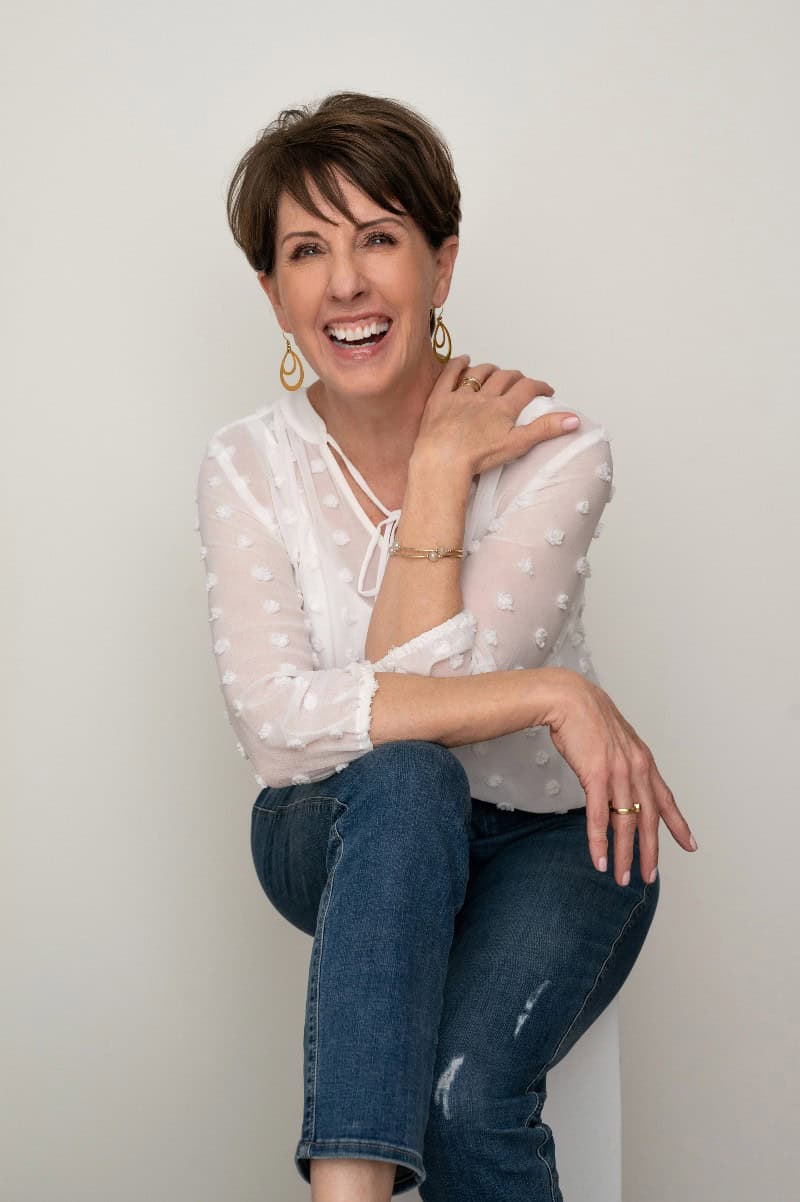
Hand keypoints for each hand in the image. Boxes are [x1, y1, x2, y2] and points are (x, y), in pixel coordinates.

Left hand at [414, 353, 580, 475]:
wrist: (443, 459)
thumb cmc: (478, 457)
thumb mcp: (518, 444)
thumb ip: (546, 429)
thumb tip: (574, 420)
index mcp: (503, 408)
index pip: (527, 389)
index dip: (539, 387)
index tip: (546, 390)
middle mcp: (483, 397)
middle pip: (504, 378)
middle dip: (516, 377)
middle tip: (521, 381)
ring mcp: (460, 396)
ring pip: (479, 374)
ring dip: (490, 370)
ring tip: (496, 371)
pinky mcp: (440, 400)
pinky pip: (449, 375)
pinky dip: (458, 364)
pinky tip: (463, 360)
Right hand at [542, 669, 696, 885]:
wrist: (569, 698)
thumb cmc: (586, 717)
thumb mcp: (614, 739)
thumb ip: (621, 761)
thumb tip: (616, 779)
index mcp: (643, 760)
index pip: (665, 799)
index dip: (678, 824)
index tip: (690, 845)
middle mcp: (636, 769)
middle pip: (649, 819)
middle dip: (650, 851)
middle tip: (649, 876)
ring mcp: (618, 773)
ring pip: (625, 824)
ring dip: (624, 855)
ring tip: (621, 877)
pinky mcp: (596, 776)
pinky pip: (599, 817)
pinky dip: (599, 842)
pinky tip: (599, 859)